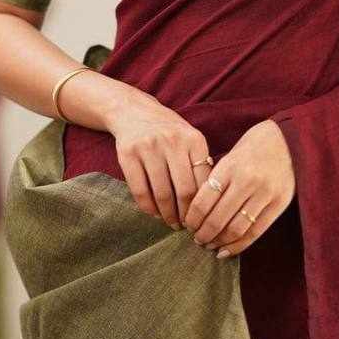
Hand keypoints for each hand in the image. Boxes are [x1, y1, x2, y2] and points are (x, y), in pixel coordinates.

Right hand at [107, 89, 210, 229]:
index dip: (204, 206)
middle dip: (186, 215)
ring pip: (161, 194)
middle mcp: (172, 142)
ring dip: (167, 215)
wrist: (133, 111)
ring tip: (172, 223)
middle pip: (184, 191)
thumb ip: (200, 164)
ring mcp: (148, 147)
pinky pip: (140, 190)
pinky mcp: (128, 154)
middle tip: (187, 227)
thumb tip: (210, 202)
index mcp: (193, 140)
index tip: (203, 220)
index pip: (203, 182)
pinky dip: (148, 207)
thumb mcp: (190, 139)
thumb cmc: (168, 131)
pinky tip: (155, 213)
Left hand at [183, 120, 294, 257]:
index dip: (192, 218)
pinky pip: (255, 232)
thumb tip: (196, 209)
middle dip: (203, 234)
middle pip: (218, 218)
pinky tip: (226, 251)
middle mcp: (247, 181)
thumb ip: (216, 179)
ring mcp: (265, 194)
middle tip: (196, 239)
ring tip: (210, 245)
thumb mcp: (231, 155)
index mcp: (230, 166)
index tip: (187, 225)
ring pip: (235, 229)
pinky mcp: (279, 204)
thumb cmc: (254, 146)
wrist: (289, 139)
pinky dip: (238, 246)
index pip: (204, 200)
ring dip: (218, 242)